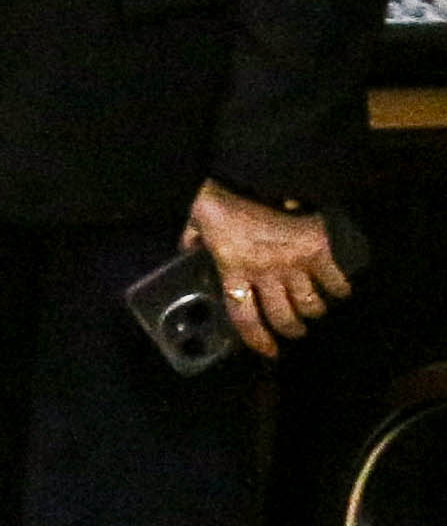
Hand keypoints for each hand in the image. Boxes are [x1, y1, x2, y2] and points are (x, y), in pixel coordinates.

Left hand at [193, 180, 350, 358]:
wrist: (257, 174)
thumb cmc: (222, 195)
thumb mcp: (196, 217)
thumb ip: (191, 237)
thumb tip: (185, 248)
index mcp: (234, 268)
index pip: (244, 316)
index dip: (257, 339)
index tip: (269, 351)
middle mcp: (265, 274)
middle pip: (283, 317)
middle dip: (290, 329)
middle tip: (294, 329)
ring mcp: (294, 264)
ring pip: (310, 304)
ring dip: (313, 311)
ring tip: (313, 310)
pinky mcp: (318, 250)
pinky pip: (334, 280)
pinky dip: (339, 288)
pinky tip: (339, 290)